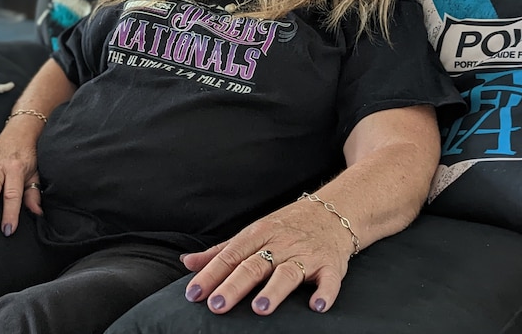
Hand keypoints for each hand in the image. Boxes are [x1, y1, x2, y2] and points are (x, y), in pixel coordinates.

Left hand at [181, 199, 351, 314]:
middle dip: (234, 285)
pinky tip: (317, 307)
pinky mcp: (330, 264)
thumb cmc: (286, 227)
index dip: (210, 275)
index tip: (194, 294)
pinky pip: (329, 279)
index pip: (229, 256)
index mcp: (257, 234)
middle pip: (253, 265)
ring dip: (274, 290)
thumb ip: (221, 252)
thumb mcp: (252, 233)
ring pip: (288, 272)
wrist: (333, 212)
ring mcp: (306, 254)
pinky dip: (325, 292)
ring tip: (260, 309)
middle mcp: (280, 243)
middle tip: (217, 305)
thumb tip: (188, 263)